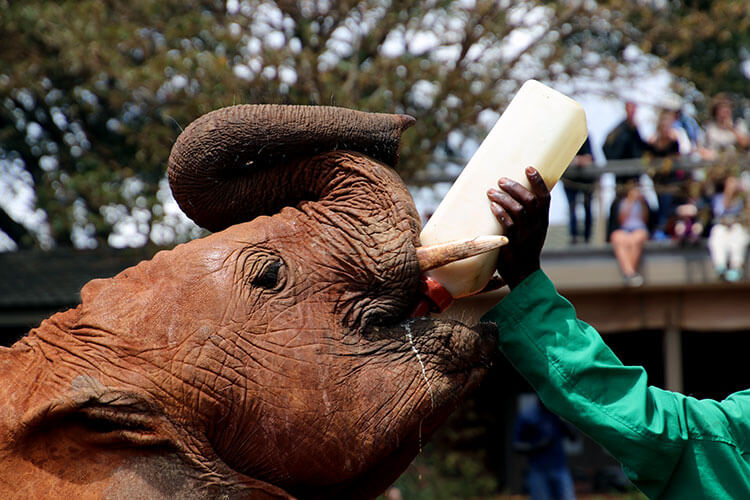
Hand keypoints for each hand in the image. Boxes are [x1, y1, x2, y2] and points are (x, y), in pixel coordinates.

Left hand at [487, 167, 549, 288]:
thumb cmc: (524, 250)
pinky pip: (508, 225)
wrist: (523, 275)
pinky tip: (492, 206)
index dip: (538, 181)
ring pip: (518, 210)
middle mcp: (536, 227)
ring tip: (491, 191)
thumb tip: (513, 195)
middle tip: (501, 180)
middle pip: (530, 200)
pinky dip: (500, 213)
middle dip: (515, 187)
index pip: (545, 198)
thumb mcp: (531, 232)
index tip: (529, 168)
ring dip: (504, 198)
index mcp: (542, 222)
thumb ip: (526, 216)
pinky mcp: (513, 244)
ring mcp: (526, 235)